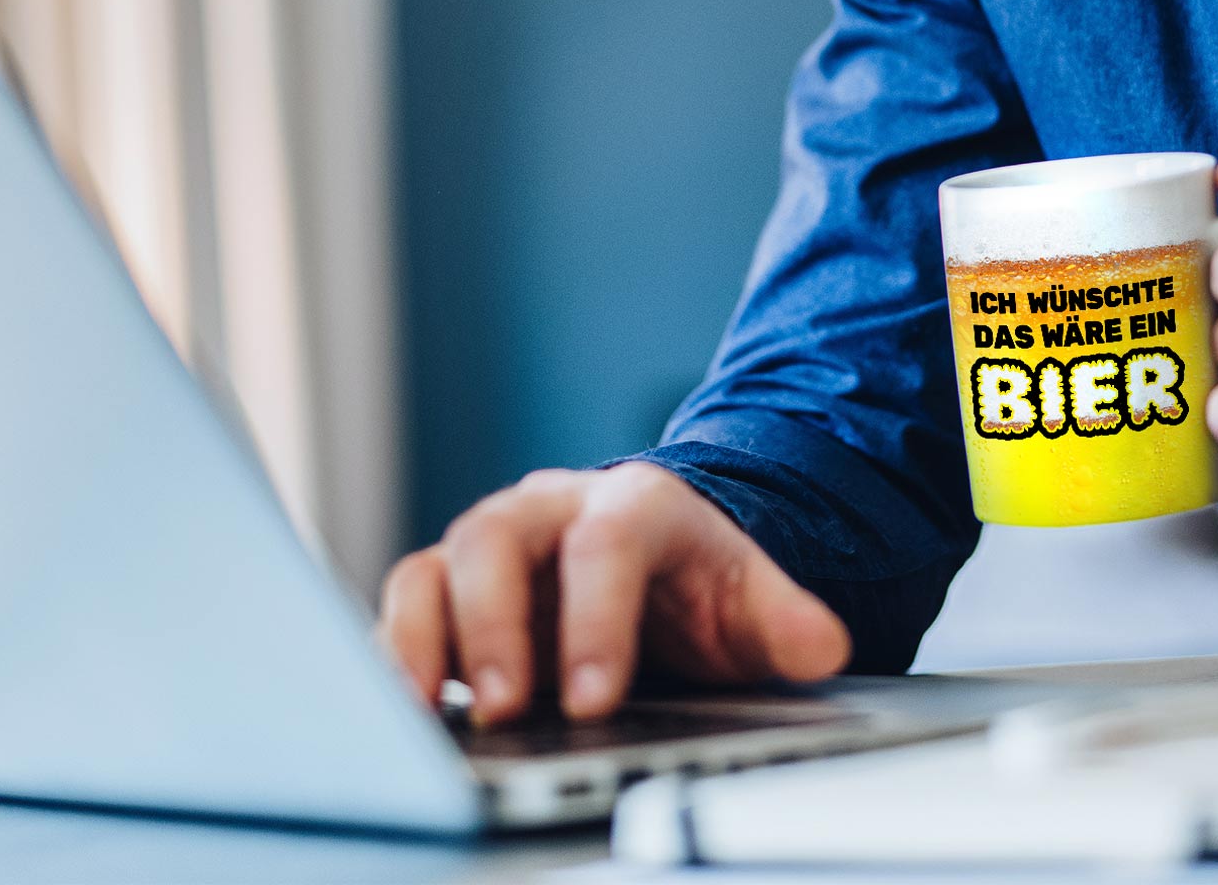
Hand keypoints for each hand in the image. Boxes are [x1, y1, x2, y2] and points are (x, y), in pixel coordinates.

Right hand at [378, 462, 850, 724]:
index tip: (595, 698)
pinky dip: (395, 652)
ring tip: (424, 712)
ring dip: (426, 638)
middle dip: (496, 625)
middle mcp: (551, 510)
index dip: (596, 617)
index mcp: (635, 505)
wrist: (659, 560)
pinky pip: (406, 604)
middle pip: (499, 536)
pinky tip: (401, 712)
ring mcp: (495, 547)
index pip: (608, 542)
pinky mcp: (452, 589)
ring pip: (437, 564)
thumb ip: (786, 621)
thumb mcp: (749, 599)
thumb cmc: (698, 582)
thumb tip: (822, 645)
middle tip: (510, 710)